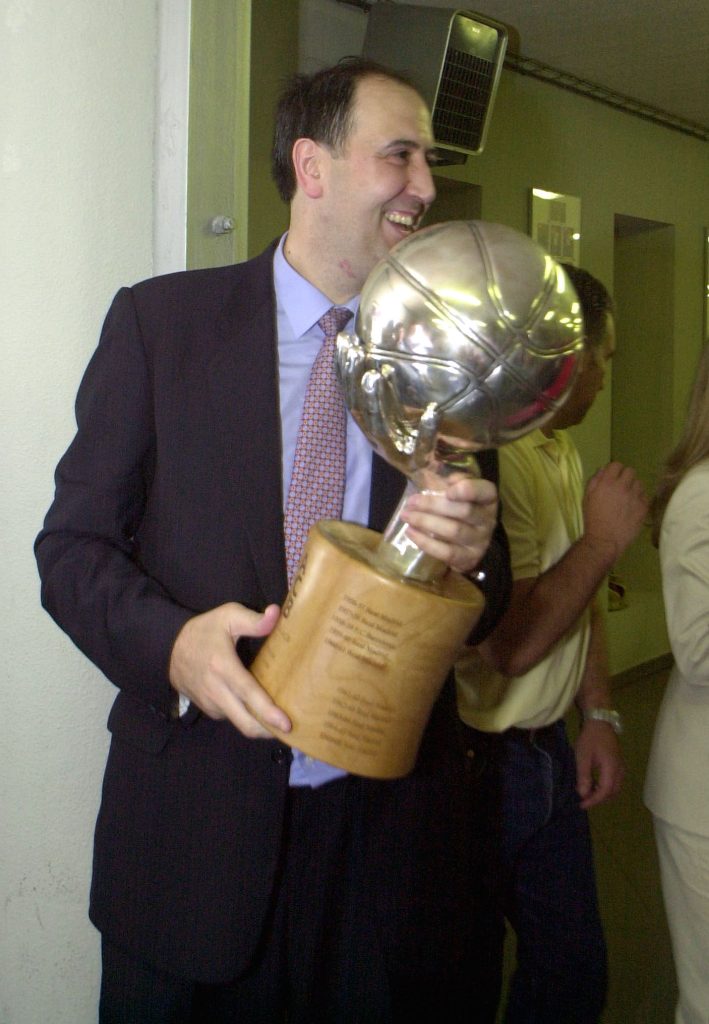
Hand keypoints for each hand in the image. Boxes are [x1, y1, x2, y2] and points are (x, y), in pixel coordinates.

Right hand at [168, 603, 290, 738]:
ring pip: (239, 723)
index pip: (248, 695)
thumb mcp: (228, 616)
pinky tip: (258, 709)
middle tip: (290, 729)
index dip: (268, 713)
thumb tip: (276, 613)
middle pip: (245, 722)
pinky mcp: (207, 709)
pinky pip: (231, 717)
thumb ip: (254, 620)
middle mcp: (215, 690)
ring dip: (258, 725)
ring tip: (277, 717)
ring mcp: (210, 703)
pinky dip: (246, 717)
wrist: (169, 648)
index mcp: (223, 667)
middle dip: (268, 731)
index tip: (286, 725)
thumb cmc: (204, 631)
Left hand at [399, 473, 497, 573]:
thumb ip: (447, 479)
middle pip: (464, 511)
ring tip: (406, 516)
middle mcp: (487, 519)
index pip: (485, 491)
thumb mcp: (456, 490)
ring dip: (426, 522)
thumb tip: (433, 469)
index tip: (448, 490)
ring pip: (454, 531)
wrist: (468, 542)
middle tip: (411, 502)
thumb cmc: (457, 508)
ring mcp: (480, 541)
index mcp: (487, 498)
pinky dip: (426, 542)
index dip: (468, 489)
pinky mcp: (468, 558)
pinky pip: (447, 552)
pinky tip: (411, 532)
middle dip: (434, 505)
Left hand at [575, 719, 624, 808]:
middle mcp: (619, 770)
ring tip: (588, 794)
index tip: (582, 805)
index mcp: (612, 769)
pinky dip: (606, 787)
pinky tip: (595, 784)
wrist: (600, 721)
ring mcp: (621, 766)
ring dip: (603, 794)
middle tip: (585, 801)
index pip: (605, 791)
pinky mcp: (618, 763)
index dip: (594, 800)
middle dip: (599, 799)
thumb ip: (584, 776)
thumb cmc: (590, 738)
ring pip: (615, 787)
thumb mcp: (583, 757)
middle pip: (612, 792)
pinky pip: (615, 781)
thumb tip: (583, 794)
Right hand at [583, 462, 647, 565]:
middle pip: (630, 471)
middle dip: (625, 477)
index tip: (612, 478)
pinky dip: (639, 500)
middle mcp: (623, 486)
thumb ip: (594, 480)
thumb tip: (603, 469)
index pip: (616, 465)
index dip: (614, 470)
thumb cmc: (592, 518)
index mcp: (607, 482)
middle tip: (621, 488)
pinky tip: (633, 508)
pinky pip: (645, 496)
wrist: (605, 540)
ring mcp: (635, 496)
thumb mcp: (587, 497)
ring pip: (639, 483)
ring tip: (628, 498)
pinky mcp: (644, 507)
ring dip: (633, 488)